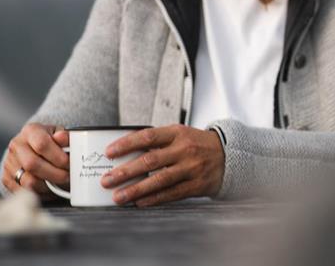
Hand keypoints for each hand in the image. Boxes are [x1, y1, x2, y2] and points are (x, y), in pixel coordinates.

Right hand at [1, 123, 69, 196]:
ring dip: (48, 185)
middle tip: (67, 176)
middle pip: (32, 164)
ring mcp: (9, 163)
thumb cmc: (51, 141)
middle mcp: (16, 145)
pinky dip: (40, 193)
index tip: (69, 164)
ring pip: (28, 181)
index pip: (42, 144)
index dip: (58, 157)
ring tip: (60, 182)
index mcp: (30, 131)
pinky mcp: (6, 178)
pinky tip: (50, 187)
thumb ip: (64, 137)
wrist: (33, 147)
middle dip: (54, 174)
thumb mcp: (60, 134)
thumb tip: (62, 137)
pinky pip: (24, 191)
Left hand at [102, 125, 223, 206]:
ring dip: (136, 190)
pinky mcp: (197, 185)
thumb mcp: (179, 134)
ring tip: (118, 197)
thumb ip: (156, 141)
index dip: (126, 144)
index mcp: (178, 133)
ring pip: (159, 180)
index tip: (108, 153)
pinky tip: (139, 203)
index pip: (148, 137)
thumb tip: (122, 150)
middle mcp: (185, 149)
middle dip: (125, 172)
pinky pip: (171, 194)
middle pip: (150, 161)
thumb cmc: (195, 144)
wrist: (228, 155)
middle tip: (106, 181)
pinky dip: (154, 199)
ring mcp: (192, 168)